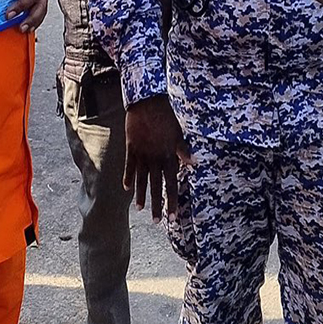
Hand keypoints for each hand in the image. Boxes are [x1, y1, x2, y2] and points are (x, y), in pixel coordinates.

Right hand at [124, 94, 184, 218]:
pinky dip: (128, 177)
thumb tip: (195, 163)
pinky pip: (129, 166)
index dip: (173, 201)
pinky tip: (127, 189)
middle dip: (157, 205)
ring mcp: (142, 154)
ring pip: (142, 179)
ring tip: (140, 209)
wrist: (148, 102)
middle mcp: (156, 158)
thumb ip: (184, 150)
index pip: (172, 184)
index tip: (173, 217)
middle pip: (156, 187)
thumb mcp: (180, 132)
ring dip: (141, 195)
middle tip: (156, 222)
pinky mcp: (131, 147)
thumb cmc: (168, 115)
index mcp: (170, 156)